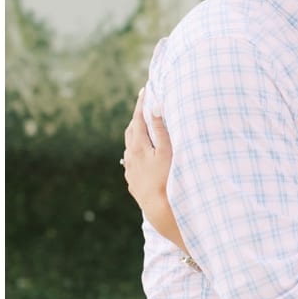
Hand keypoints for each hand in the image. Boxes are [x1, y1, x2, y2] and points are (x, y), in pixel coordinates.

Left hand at [122, 89, 174, 221]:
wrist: (159, 208)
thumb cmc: (167, 178)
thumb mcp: (166, 152)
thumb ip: (160, 129)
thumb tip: (155, 107)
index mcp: (138, 146)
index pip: (138, 119)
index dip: (142, 104)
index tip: (144, 90)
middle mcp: (130, 157)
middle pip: (131, 131)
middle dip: (138, 118)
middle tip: (144, 107)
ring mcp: (130, 170)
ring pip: (130, 147)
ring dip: (137, 136)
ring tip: (144, 130)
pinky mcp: (133, 181)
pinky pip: (133, 161)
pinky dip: (138, 152)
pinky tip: (144, 157)